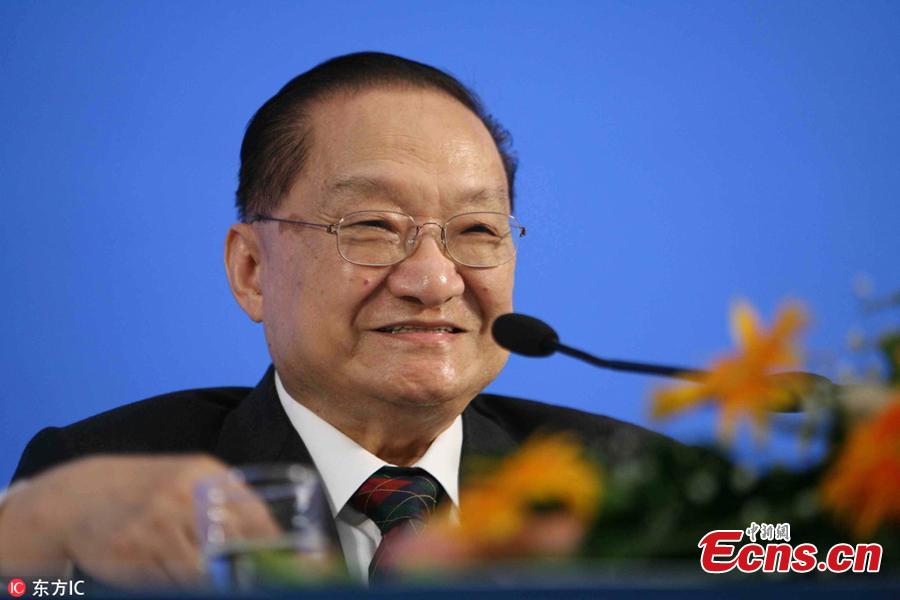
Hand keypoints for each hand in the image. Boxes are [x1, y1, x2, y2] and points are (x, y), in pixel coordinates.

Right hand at [0, 454, 275, 588]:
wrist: (80, 496)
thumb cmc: (149, 492)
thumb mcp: (190, 482)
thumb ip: (227, 503)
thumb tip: (274, 537)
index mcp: (206, 475)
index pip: (255, 514)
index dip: (277, 545)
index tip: (300, 564)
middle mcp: (186, 495)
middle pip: (235, 545)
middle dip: (254, 570)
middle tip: (264, 581)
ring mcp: (159, 522)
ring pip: (205, 571)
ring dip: (218, 584)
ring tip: (225, 583)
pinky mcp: (136, 550)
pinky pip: (175, 582)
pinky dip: (185, 587)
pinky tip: (187, 582)